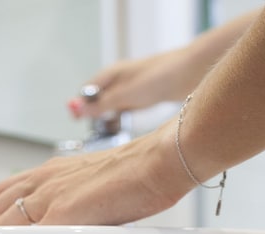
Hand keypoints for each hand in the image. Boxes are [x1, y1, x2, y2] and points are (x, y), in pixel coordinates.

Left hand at [0, 124, 192, 226]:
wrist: (157, 161)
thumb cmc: (138, 175)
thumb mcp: (95, 185)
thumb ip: (79, 202)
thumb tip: (80, 226)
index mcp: (50, 173)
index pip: (3, 195)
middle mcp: (43, 180)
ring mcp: (49, 195)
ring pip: (1, 222)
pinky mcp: (63, 212)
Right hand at [67, 50, 195, 119]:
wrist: (188, 73)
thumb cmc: (157, 78)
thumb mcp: (124, 95)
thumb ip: (101, 105)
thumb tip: (77, 110)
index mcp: (110, 74)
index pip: (87, 91)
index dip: (80, 106)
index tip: (76, 120)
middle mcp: (119, 80)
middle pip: (99, 99)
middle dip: (95, 113)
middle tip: (95, 128)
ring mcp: (133, 88)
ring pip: (114, 105)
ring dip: (110, 117)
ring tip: (110, 129)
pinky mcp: (145, 96)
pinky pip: (128, 108)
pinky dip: (124, 117)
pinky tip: (127, 124)